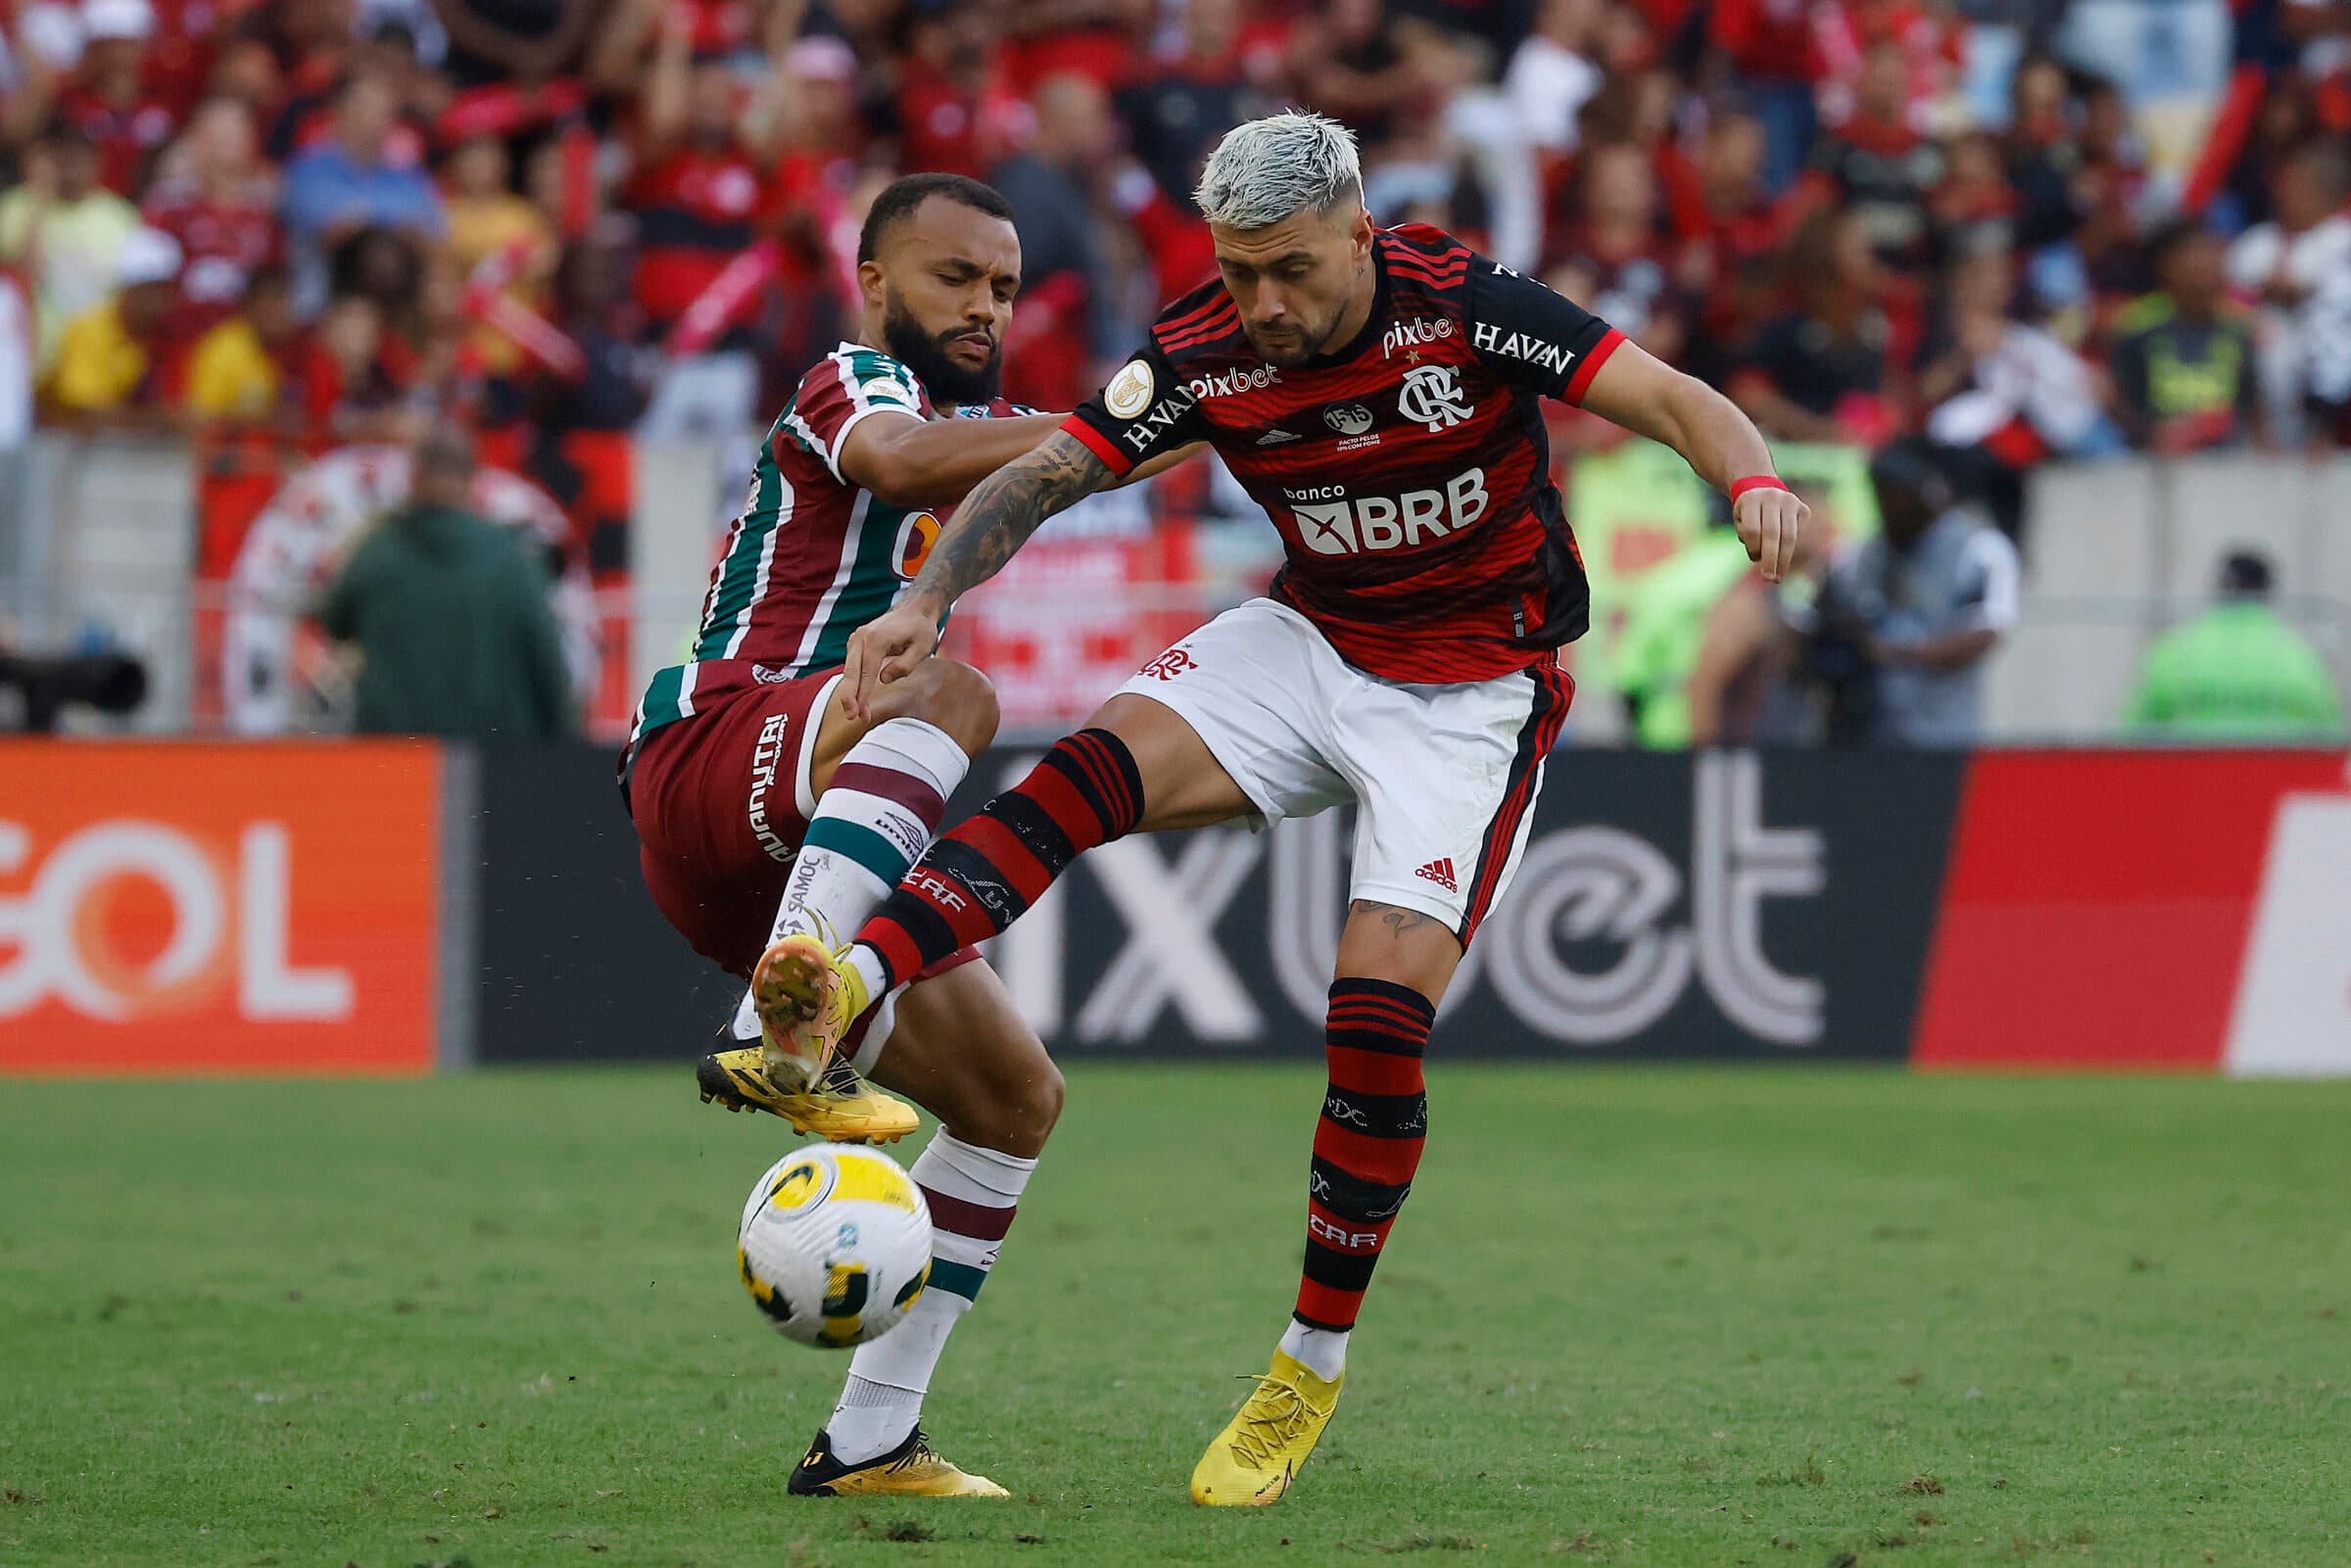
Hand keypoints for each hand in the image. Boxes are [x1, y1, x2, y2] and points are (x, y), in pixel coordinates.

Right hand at [840, 595, 943, 720]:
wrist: (914, 609)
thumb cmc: (920, 629)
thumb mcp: (923, 647)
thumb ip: (905, 665)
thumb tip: (883, 679)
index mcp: (877, 639)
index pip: (866, 672)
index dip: (863, 694)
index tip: (860, 713)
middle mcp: (861, 637)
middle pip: (850, 672)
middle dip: (849, 697)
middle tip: (852, 717)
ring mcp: (856, 639)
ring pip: (848, 670)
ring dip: (851, 693)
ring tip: (857, 714)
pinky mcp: (856, 644)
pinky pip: (851, 666)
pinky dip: (853, 683)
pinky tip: (858, 699)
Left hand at [1734, 485, 1806, 583]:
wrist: (1763, 489)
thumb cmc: (1749, 512)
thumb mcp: (1740, 521)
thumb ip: (1747, 537)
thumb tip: (1760, 559)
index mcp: (1751, 499)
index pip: (1753, 529)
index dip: (1753, 547)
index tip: (1754, 559)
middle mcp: (1772, 497)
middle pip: (1772, 534)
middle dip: (1771, 559)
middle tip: (1769, 579)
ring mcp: (1790, 501)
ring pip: (1789, 536)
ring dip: (1783, 560)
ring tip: (1778, 577)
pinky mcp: (1803, 508)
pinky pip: (1799, 533)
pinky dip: (1790, 548)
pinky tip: (1783, 555)